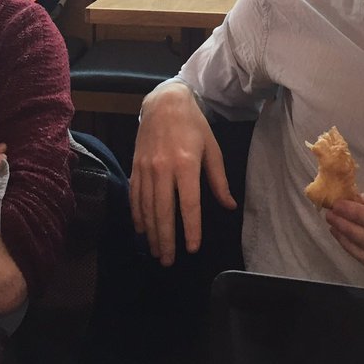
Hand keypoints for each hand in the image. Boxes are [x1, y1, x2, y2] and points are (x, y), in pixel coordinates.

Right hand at [130, 82, 235, 265]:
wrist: (164, 102)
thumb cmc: (193, 125)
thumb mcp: (212, 148)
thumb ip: (218, 180)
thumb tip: (229, 206)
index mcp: (186, 164)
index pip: (188, 204)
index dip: (190, 228)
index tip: (192, 248)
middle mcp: (163, 168)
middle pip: (163, 211)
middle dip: (166, 239)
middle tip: (168, 261)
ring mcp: (146, 168)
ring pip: (146, 207)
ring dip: (151, 232)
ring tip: (156, 252)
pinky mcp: (135, 166)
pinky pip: (135, 195)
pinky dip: (137, 215)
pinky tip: (141, 230)